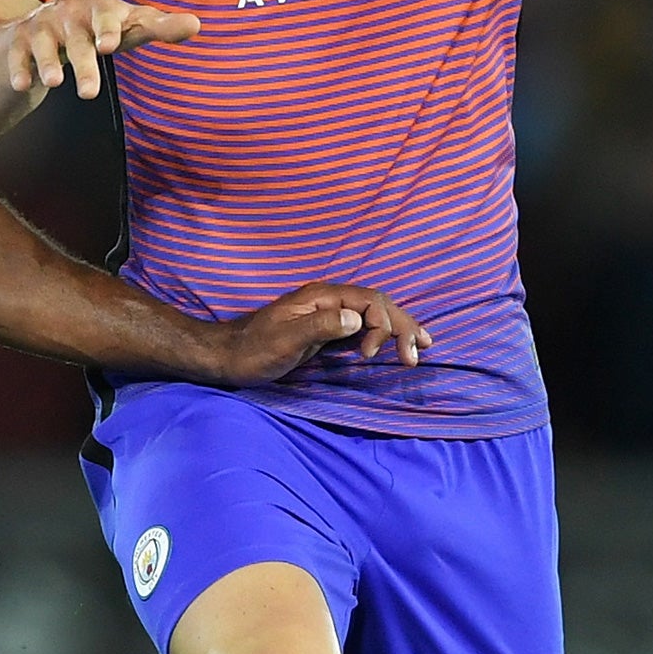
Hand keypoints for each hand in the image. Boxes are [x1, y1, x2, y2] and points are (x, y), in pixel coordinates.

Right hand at [5, 0, 198, 98]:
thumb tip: (197, 24)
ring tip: (54, 83)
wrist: (47, 20)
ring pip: (45, 45)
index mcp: (100, 11)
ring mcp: (44, 28)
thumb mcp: (129, 25)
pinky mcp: (20, 41)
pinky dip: (19, 69)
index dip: (109, 29)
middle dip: (83, 63)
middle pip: (78, 41)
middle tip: (89, 93)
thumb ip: (159, 26)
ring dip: (48, 63)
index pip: (108, 17)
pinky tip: (24, 86)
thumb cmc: (101, 26)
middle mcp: (71, 16)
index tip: (111, 45)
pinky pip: (18, 55)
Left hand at [203, 281, 431, 386]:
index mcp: (321, 296)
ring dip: (399, 328)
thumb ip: (321, 326)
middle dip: (402, 325)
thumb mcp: (285, 340)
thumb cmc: (254, 351)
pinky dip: (384, 333)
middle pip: (378, 303)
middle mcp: (328, 299)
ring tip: (422, 346)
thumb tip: (359, 318)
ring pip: (374, 312)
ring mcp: (328, 313)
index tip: (372, 356)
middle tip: (421, 352)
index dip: (382, 325)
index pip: (369, 301)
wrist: (230, 356)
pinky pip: (364, 324)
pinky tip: (396, 343)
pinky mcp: (327, 328)